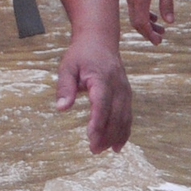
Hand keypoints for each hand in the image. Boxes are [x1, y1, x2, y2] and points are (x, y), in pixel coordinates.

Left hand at [55, 36, 130, 151]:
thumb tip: (61, 108)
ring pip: (124, 117)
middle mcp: (117, 85)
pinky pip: (128, 115)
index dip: (98, 122)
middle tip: (94, 150)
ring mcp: (124, 90)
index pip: (102, 104)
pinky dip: (125, 131)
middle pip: (115, 114)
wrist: (100, 40)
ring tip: (103, 150)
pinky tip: (117, 146)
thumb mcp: (67, 66)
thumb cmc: (81, 54)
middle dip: (106, 135)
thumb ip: (65, 87)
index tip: (91, 137)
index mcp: (101, 78)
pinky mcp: (127, 94)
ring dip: (115, 136)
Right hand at [126, 0, 175, 45]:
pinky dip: (144, 15)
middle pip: (136, 22)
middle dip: (148, 32)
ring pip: (135, 15)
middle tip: (160, 39)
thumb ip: (167, 4)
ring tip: (161, 29)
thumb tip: (169, 22)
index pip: (142, 23)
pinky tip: (155, 16)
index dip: (150, 34)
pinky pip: (135, 8)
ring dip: (147, 24)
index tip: (159, 41)